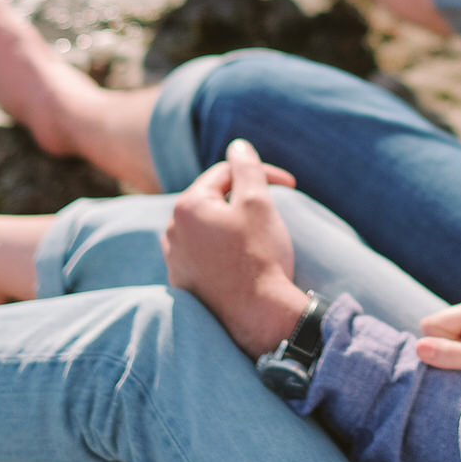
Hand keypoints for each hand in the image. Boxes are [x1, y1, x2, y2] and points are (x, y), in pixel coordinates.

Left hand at [161, 139, 307, 359]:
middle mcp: (171, 231)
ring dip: (230, 223)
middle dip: (242, 198)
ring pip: (206, 227)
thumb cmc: (260, 255)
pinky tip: (243, 258)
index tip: (289, 185)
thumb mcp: (258, 202)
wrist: (257, 314)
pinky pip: (202, 254)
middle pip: (212, 199)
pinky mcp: (182, 284)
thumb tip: (238, 146)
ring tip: (258, 233)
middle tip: (273, 208)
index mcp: (187, 205)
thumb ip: (246, 167)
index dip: (259, 174)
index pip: (224, 173)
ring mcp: (174, 260)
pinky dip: (222, 249)